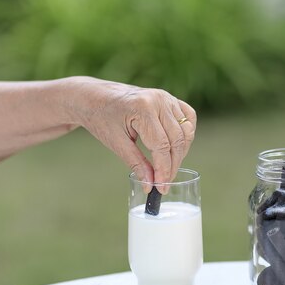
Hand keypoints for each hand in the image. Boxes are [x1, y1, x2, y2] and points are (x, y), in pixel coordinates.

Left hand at [66, 77, 196, 186]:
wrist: (97, 97)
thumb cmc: (101, 118)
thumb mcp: (115, 142)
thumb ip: (135, 163)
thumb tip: (150, 184)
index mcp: (143, 108)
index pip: (161, 145)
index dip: (164, 169)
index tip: (161, 187)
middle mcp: (159, 100)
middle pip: (177, 140)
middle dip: (173, 165)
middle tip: (164, 183)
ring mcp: (167, 97)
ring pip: (186, 131)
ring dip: (181, 152)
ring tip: (169, 168)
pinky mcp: (170, 99)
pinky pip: (188, 118)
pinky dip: (187, 134)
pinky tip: (178, 148)